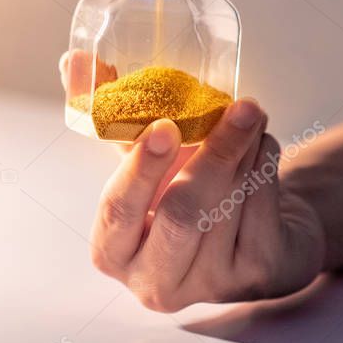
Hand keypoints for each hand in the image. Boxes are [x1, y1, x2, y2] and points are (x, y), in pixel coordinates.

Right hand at [57, 53, 325, 310]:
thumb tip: (76, 58)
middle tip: (238, 108)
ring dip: (246, 149)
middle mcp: (156, 280)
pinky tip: (262, 145)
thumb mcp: (139, 158)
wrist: (248, 233)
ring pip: (229, 204)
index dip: (140, 168)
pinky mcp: (258, 276)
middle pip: (183, 214)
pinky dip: (267, 164)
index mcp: (113, 250)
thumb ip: (103, 112)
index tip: (163, 127)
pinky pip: (263, 209)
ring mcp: (210, 284)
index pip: (119, 210)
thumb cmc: (180, 191)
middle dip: (214, 154)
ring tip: (249, 115)